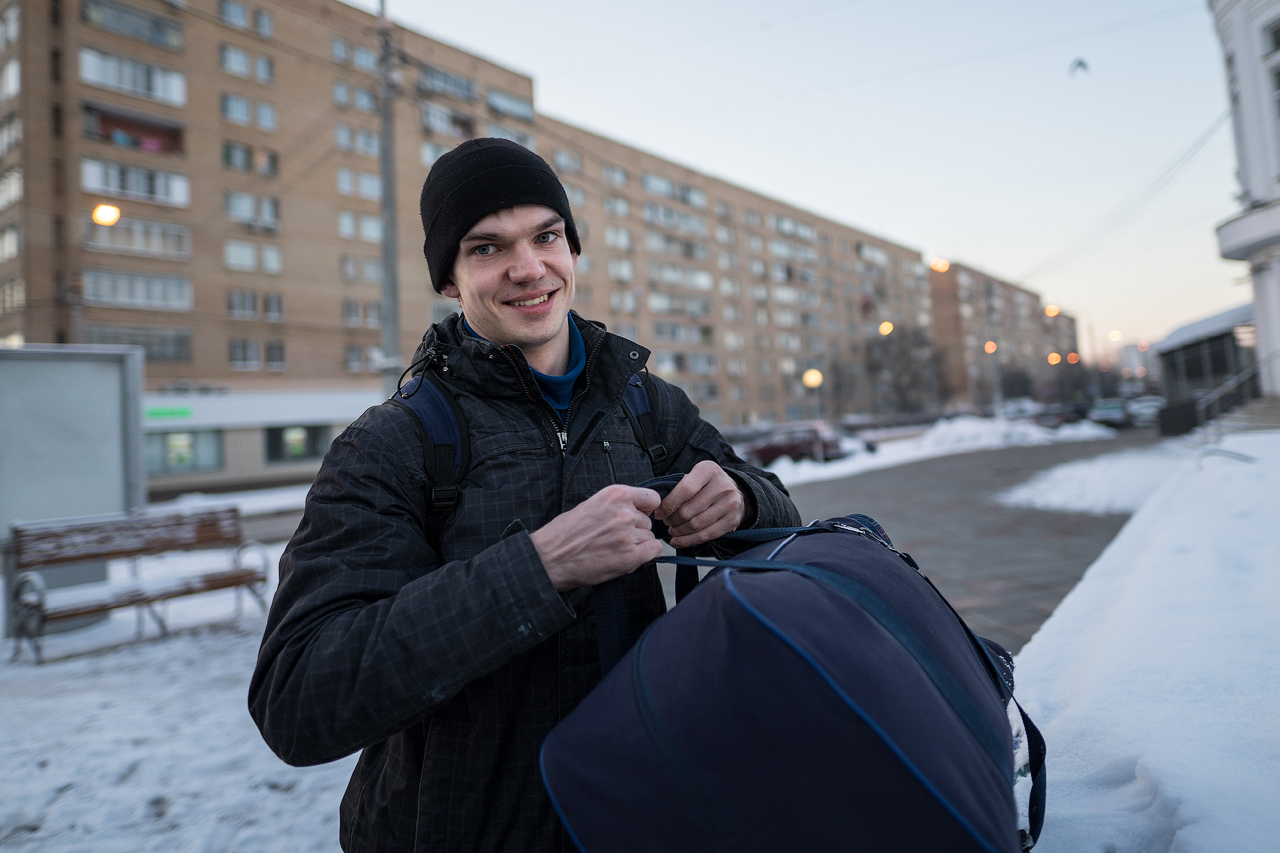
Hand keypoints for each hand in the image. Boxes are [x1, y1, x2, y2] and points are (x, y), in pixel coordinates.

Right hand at [530, 485, 663, 590]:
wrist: (550, 557)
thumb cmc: (565, 533)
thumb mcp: (592, 505)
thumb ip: (616, 505)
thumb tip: (638, 511)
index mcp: (615, 495)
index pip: (651, 498)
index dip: (646, 509)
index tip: (639, 516)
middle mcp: (624, 512)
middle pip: (648, 521)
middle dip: (636, 530)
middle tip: (615, 538)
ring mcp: (627, 535)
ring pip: (649, 537)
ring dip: (638, 545)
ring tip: (614, 549)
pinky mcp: (629, 556)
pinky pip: (654, 551)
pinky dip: (646, 556)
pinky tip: (628, 558)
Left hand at [654, 460, 746, 548]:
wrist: (736, 491)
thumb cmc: (707, 484)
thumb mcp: (695, 476)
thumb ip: (678, 487)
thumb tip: (658, 505)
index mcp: (709, 470)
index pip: (685, 490)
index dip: (669, 504)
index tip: (659, 513)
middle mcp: (722, 486)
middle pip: (689, 510)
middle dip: (672, 520)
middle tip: (666, 522)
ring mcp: (730, 504)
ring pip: (696, 525)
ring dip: (679, 531)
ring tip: (672, 530)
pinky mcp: (732, 521)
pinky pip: (706, 535)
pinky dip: (689, 541)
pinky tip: (679, 540)